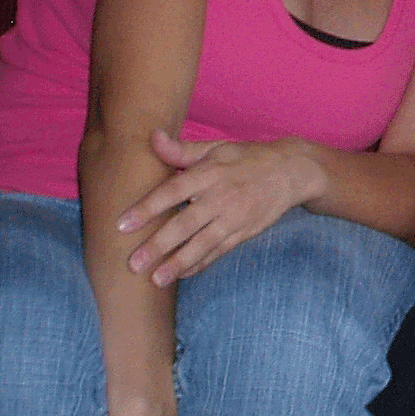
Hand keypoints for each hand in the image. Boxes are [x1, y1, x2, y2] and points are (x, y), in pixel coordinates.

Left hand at [116, 130, 320, 284]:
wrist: (293, 170)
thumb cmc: (247, 157)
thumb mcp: (216, 147)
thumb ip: (181, 149)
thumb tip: (151, 136)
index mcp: (211, 171)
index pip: (174, 190)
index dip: (147, 208)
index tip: (122, 225)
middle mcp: (222, 195)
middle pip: (186, 223)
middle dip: (159, 245)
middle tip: (133, 263)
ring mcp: (235, 216)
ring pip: (203, 243)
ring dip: (178, 263)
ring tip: (155, 279)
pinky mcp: (245, 232)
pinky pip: (218, 252)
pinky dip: (200, 264)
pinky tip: (181, 275)